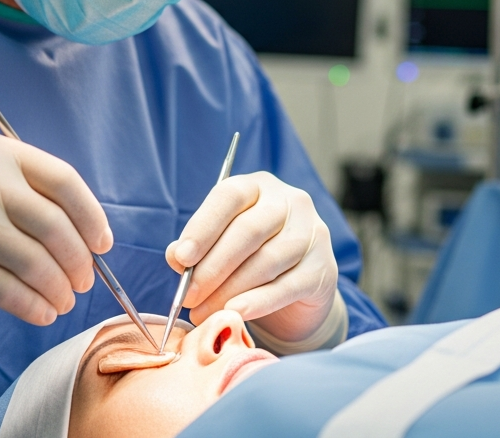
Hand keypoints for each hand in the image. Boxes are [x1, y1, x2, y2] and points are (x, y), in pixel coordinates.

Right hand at [0, 125, 110, 324]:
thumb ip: (3, 185)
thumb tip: (69, 229)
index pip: (61, 178)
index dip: (91, 215)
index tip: (102, 242)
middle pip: (53, 223)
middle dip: (78, 260)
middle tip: (82, 281)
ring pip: (31, 260)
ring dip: (56, 288)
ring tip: (60, 302)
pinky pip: (3, 288)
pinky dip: (29, 305)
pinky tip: (37, 313)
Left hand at [166, 172, 338, 343]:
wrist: (299, 287)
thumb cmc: (251, 258)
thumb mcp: (221, 246)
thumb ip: (197, 249)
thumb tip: (176, 256)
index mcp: (259, 187)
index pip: (229, 196)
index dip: (203, 227)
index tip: (181, 258)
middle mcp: (290, 202)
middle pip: (248, 231)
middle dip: (213, 267)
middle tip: (188, 297)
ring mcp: (312, 233)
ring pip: (267, 261)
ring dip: (229, 290)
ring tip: (203, 312)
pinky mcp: (324, 267)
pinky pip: (287, 286)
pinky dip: (259, 302)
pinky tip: (236, 312)